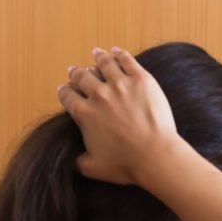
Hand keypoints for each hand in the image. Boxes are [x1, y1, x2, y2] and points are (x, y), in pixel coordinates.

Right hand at [57, 47, 180, 185]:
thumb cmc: (127, 165)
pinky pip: (126, 60)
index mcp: (84, 114)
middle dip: (77, 73)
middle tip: (76, 71)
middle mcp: (98, 95)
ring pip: (103, 64)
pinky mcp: (141, 80)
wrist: (156, 156)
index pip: (68, 96)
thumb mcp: (93, 168)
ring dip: (98, 58)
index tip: (65, 89)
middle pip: (82, 77)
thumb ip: (78, 162)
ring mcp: (120, 85)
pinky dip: (119, 54)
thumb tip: (71, 161)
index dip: (65, 91)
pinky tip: (117, 52)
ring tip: (97, 54)